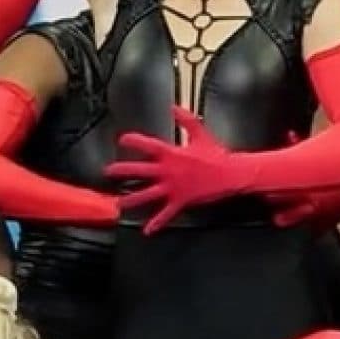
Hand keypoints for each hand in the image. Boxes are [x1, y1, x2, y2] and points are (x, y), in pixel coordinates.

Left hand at [107, 106, 244, 233]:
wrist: (230, 174)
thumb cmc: (216, 154)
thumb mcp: (200, 133)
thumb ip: (186, 120)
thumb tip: (174, 108)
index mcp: (172, 154)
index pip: (148, 145)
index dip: (133, 141)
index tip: (122, 140)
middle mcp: (169, 171)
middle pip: (141, 170)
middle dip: (123, 171)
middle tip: (108, 172)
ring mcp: (174, 187)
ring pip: (148, 194)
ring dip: (132, 199)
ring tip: (119, 203)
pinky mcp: (181, 200)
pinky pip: (167, 214)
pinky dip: (157, 223)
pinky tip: (147, 230)